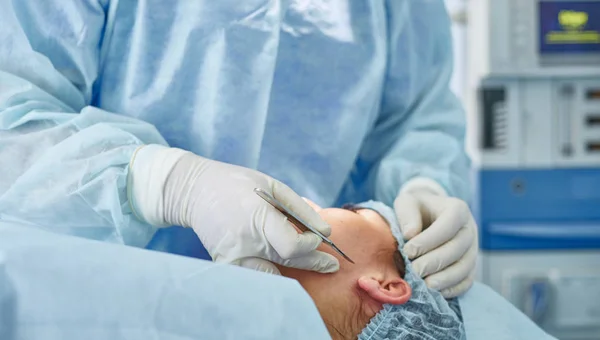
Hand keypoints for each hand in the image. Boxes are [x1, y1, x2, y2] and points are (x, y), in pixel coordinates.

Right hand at [130, 146, 338, 274]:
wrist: (195, 192)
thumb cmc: (237, 184)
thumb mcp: (273, 186)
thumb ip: (301, 210)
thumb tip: (326, 232)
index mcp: (257, 219)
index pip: (293, 247)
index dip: (311, 247)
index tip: (317, 239)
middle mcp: (244, 243)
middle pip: (287, 265)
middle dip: (314, 264)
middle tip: (331, 265)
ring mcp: (232, 257)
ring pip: (271, 278)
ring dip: (293, 276)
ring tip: (311, 268)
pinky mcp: (225, 264)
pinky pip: (255, 277)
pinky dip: (271, 275)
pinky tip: (284, 269)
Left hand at [394, 190, 476, 297]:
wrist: (428, 215)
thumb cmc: (416, 209)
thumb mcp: (407, 202)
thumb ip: (407, 214)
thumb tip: (410, 234)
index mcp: (457, 209)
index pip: (448, 225)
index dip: (429, 240)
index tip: (408, 251)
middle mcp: (470, 229)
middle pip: (458, 249)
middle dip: (434, 262)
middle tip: (414, 271)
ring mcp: (472, 249)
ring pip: (465, 267)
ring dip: (445, 279)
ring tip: (425, 285)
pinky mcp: (470, 266)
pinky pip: (467, 280)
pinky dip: (453, 288)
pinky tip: (436, 292)